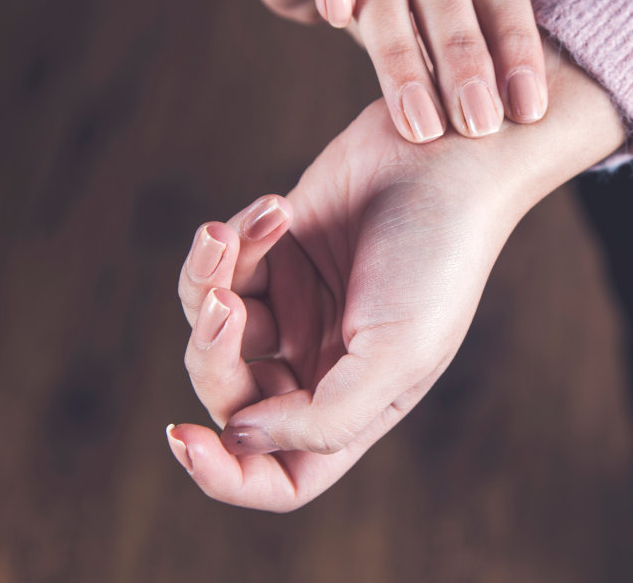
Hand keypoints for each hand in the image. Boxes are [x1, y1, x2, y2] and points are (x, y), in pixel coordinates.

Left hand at [167, 47, 624, 511]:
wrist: (446, 157)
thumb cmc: (438, 259)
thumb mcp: (397, 355)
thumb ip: (323, 418)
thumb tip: (239, 437)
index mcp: (355, 405)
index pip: (281, 475)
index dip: (225, 476)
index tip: (185, 439)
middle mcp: (320, 365)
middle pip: (229, 398)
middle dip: (213, 354)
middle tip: (230, 304)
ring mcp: (295, 308)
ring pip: (211, 329)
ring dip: (207, 286)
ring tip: (227, 237)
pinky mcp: (274, 253)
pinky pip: (220, 267)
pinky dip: (232, 240)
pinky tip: (276, 208)